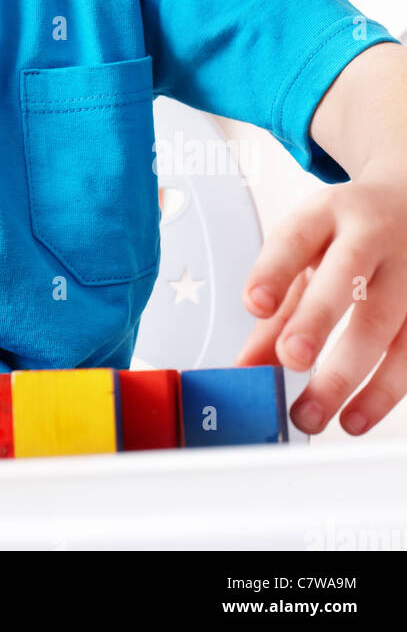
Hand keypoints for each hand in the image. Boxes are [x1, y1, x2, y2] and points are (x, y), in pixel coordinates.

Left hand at [235, 173, 406, 435]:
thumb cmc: (348, 235)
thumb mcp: (307, 252)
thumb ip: (277, 306)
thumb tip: (246, 366)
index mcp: (328, 215)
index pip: (297, 238)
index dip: (275, 271)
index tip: (254, 305)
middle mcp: (372, 237)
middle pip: (347, 277)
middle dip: (316, 320)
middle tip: (290, 358)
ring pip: (384, 324)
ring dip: (348, 377)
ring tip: (313, 413)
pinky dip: (384, 392)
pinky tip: (357, 416)